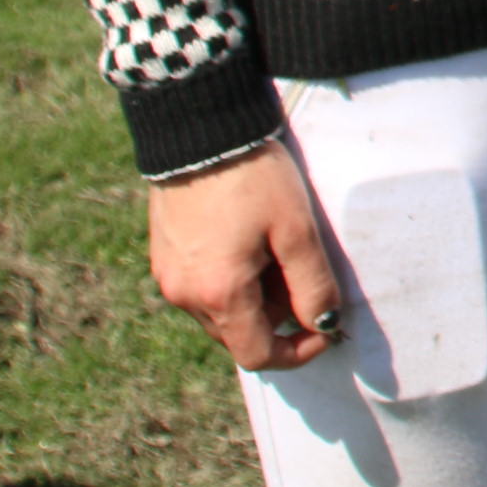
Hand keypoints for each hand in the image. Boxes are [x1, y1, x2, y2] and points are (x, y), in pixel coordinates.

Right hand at [145, 138, 344, 369]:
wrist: (199, 130)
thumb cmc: (253, 178)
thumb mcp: (296, 229)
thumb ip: (313, 285)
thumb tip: (324, 325)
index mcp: (219, 295)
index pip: (257, 356)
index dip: (295, 352)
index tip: (322, 329)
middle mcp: (185, 295)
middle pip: (237, 334)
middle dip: (276, 318)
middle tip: (300, 273)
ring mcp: (168, 277)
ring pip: (219, 312)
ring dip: (252, 299)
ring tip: (273, 249)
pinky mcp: (162, 256)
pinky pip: (201, 287)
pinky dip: (229, 280)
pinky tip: (247, 240)